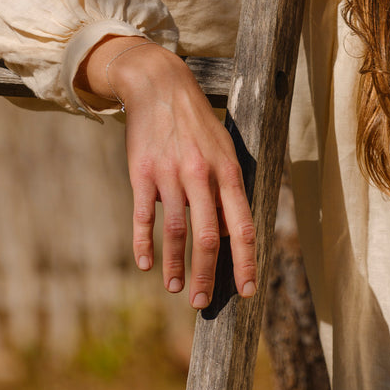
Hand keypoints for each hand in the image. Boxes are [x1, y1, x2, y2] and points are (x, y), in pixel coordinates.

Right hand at [80, 36, 256, 307]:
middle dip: (209, 275)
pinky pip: (144, 217)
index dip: (246, 261)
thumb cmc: (198, 124)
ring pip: (175, 232)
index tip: (247, 290)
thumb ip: (229, 188)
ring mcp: (170, 175)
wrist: (161, 87)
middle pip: (208, 237)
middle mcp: (201, 175)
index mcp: (227, 171)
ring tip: (177, 289)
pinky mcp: (142, 174)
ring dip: (175, 266)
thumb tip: (233, 231)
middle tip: (204, 302)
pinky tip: (146, 265)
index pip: (242, 225)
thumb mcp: (224, 148)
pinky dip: (144, 244)